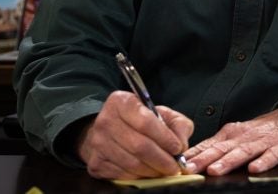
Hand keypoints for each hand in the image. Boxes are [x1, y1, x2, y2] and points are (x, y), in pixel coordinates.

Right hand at [77, 90, 195, 179]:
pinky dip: (140, 176)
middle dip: (162, 159)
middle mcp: (105, 121)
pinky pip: (123, 174)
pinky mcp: (96, 162)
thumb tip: (181, 145)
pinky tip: (149, 171)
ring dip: (153, 170)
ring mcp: (98, 143)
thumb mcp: (162, 114)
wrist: (111, 130)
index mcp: (121, 102)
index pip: (145, 122)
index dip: (165, 138)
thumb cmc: (141, 120)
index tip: (178, 148)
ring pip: (132, 163)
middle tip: (175, 166)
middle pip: (139, 146)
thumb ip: (178, 125)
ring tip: (165, 170)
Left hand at [185, 102, 277, 175]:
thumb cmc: (262, 132)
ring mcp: (263, 142)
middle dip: (204, 159)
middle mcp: (244, 137)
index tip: (178, 163)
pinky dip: (263, 162)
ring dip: (228, 161)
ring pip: (243, 152)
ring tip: (215, 170)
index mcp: (231, 134)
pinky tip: (255, 169)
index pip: (208, 144)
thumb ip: (217, 147)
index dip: (193, 154)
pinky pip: (272, 156)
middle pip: (222, 148)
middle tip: (189, 169)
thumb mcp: (237, 135)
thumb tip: (189, 161)